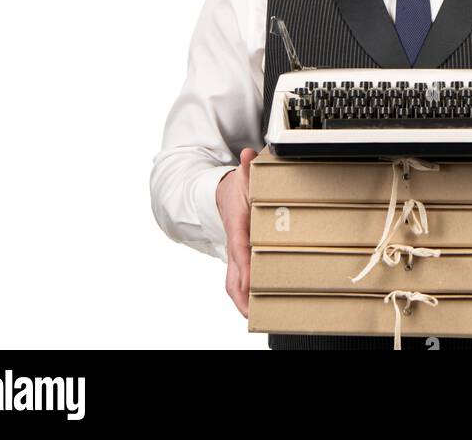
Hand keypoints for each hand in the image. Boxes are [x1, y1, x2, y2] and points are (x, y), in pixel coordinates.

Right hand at [216, 147, 258, 317]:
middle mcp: (233, 243)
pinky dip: (244, 294)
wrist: (216, 194)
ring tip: (254, 317)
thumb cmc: (233, 189)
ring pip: (232, 281)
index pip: (240, 248)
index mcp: (236, 224)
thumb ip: (248, 166)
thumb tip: (248, 154)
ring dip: (242, 300)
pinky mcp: (237, 258)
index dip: (244, 267)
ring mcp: (233, 253)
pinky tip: (255, 306)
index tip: (250, 283)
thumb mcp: (243, 175)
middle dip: (241, 296)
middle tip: (251, 314)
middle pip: (232, 274)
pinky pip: (237, 279)